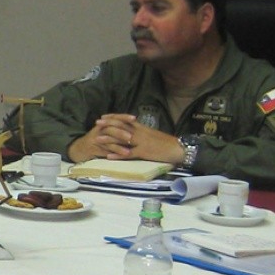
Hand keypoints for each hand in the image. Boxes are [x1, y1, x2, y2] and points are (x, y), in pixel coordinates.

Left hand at [68, 113, 185, 163]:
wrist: (178, 148)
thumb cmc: (167, 143)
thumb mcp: (153, 134)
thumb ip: (142, 132)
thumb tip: (133, 130)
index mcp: (142, 127)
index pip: (125, 119)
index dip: (114, 117)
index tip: (104, 117)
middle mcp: (140, 133)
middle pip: (121, 126)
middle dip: (108, 124)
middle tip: (97, 123)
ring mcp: (141, 142)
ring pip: (122, 139)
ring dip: (109, 139)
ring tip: (97, 139)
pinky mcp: (144, 152)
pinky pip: (128, 154)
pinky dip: (118, 155)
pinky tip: (108, 157)